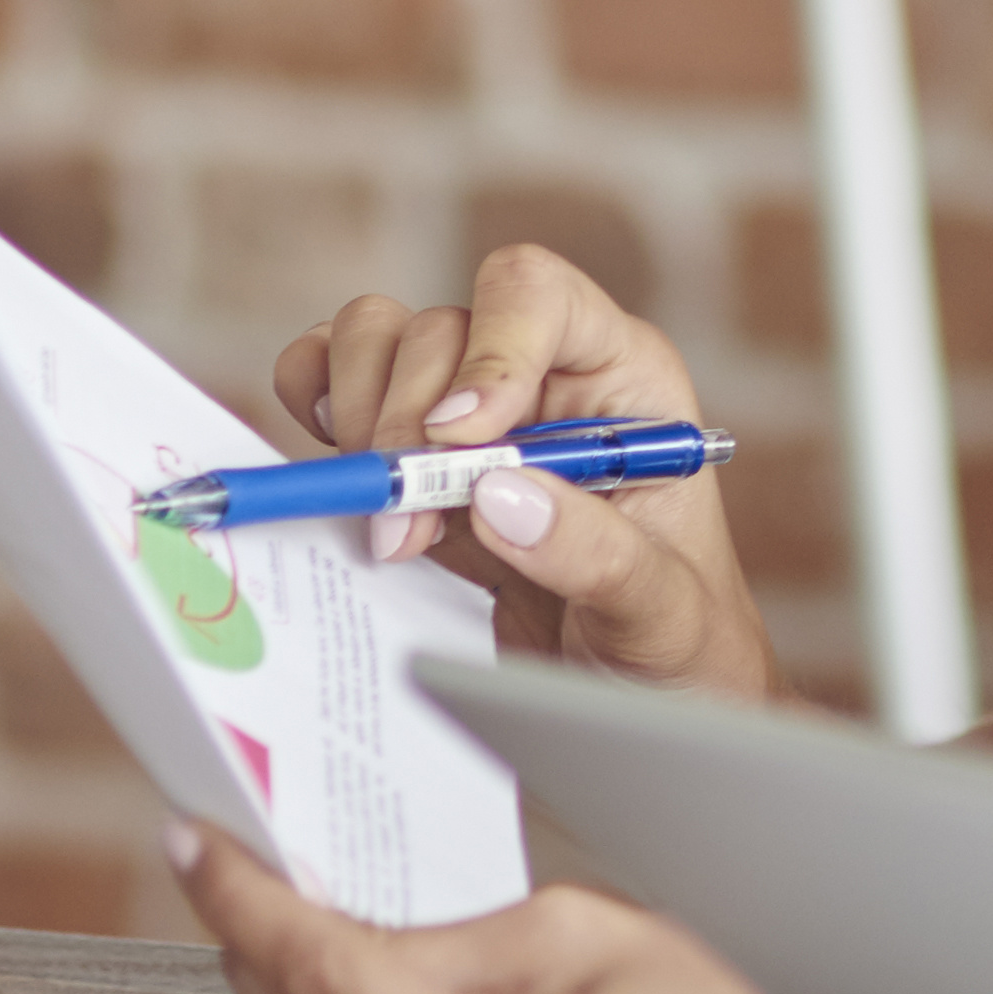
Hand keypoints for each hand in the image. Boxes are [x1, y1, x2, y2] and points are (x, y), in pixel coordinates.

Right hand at [274, 244, 777, 705]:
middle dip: (407, 425)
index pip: (539, 296)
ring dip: (361, 425)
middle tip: (409, 526)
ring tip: (393, 527)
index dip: (489, 349)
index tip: (460, 438)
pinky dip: (316, 409)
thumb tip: (499, 493)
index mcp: (621, 379)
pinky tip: (347, 478)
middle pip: (438, 327)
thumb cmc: (676, 641)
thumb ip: (594, 553)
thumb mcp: (661, 613)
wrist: (638, 697)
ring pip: (375, 340)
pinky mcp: (410, 454)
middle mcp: (541, 373)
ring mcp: (467, 410)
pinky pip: (332, 378)